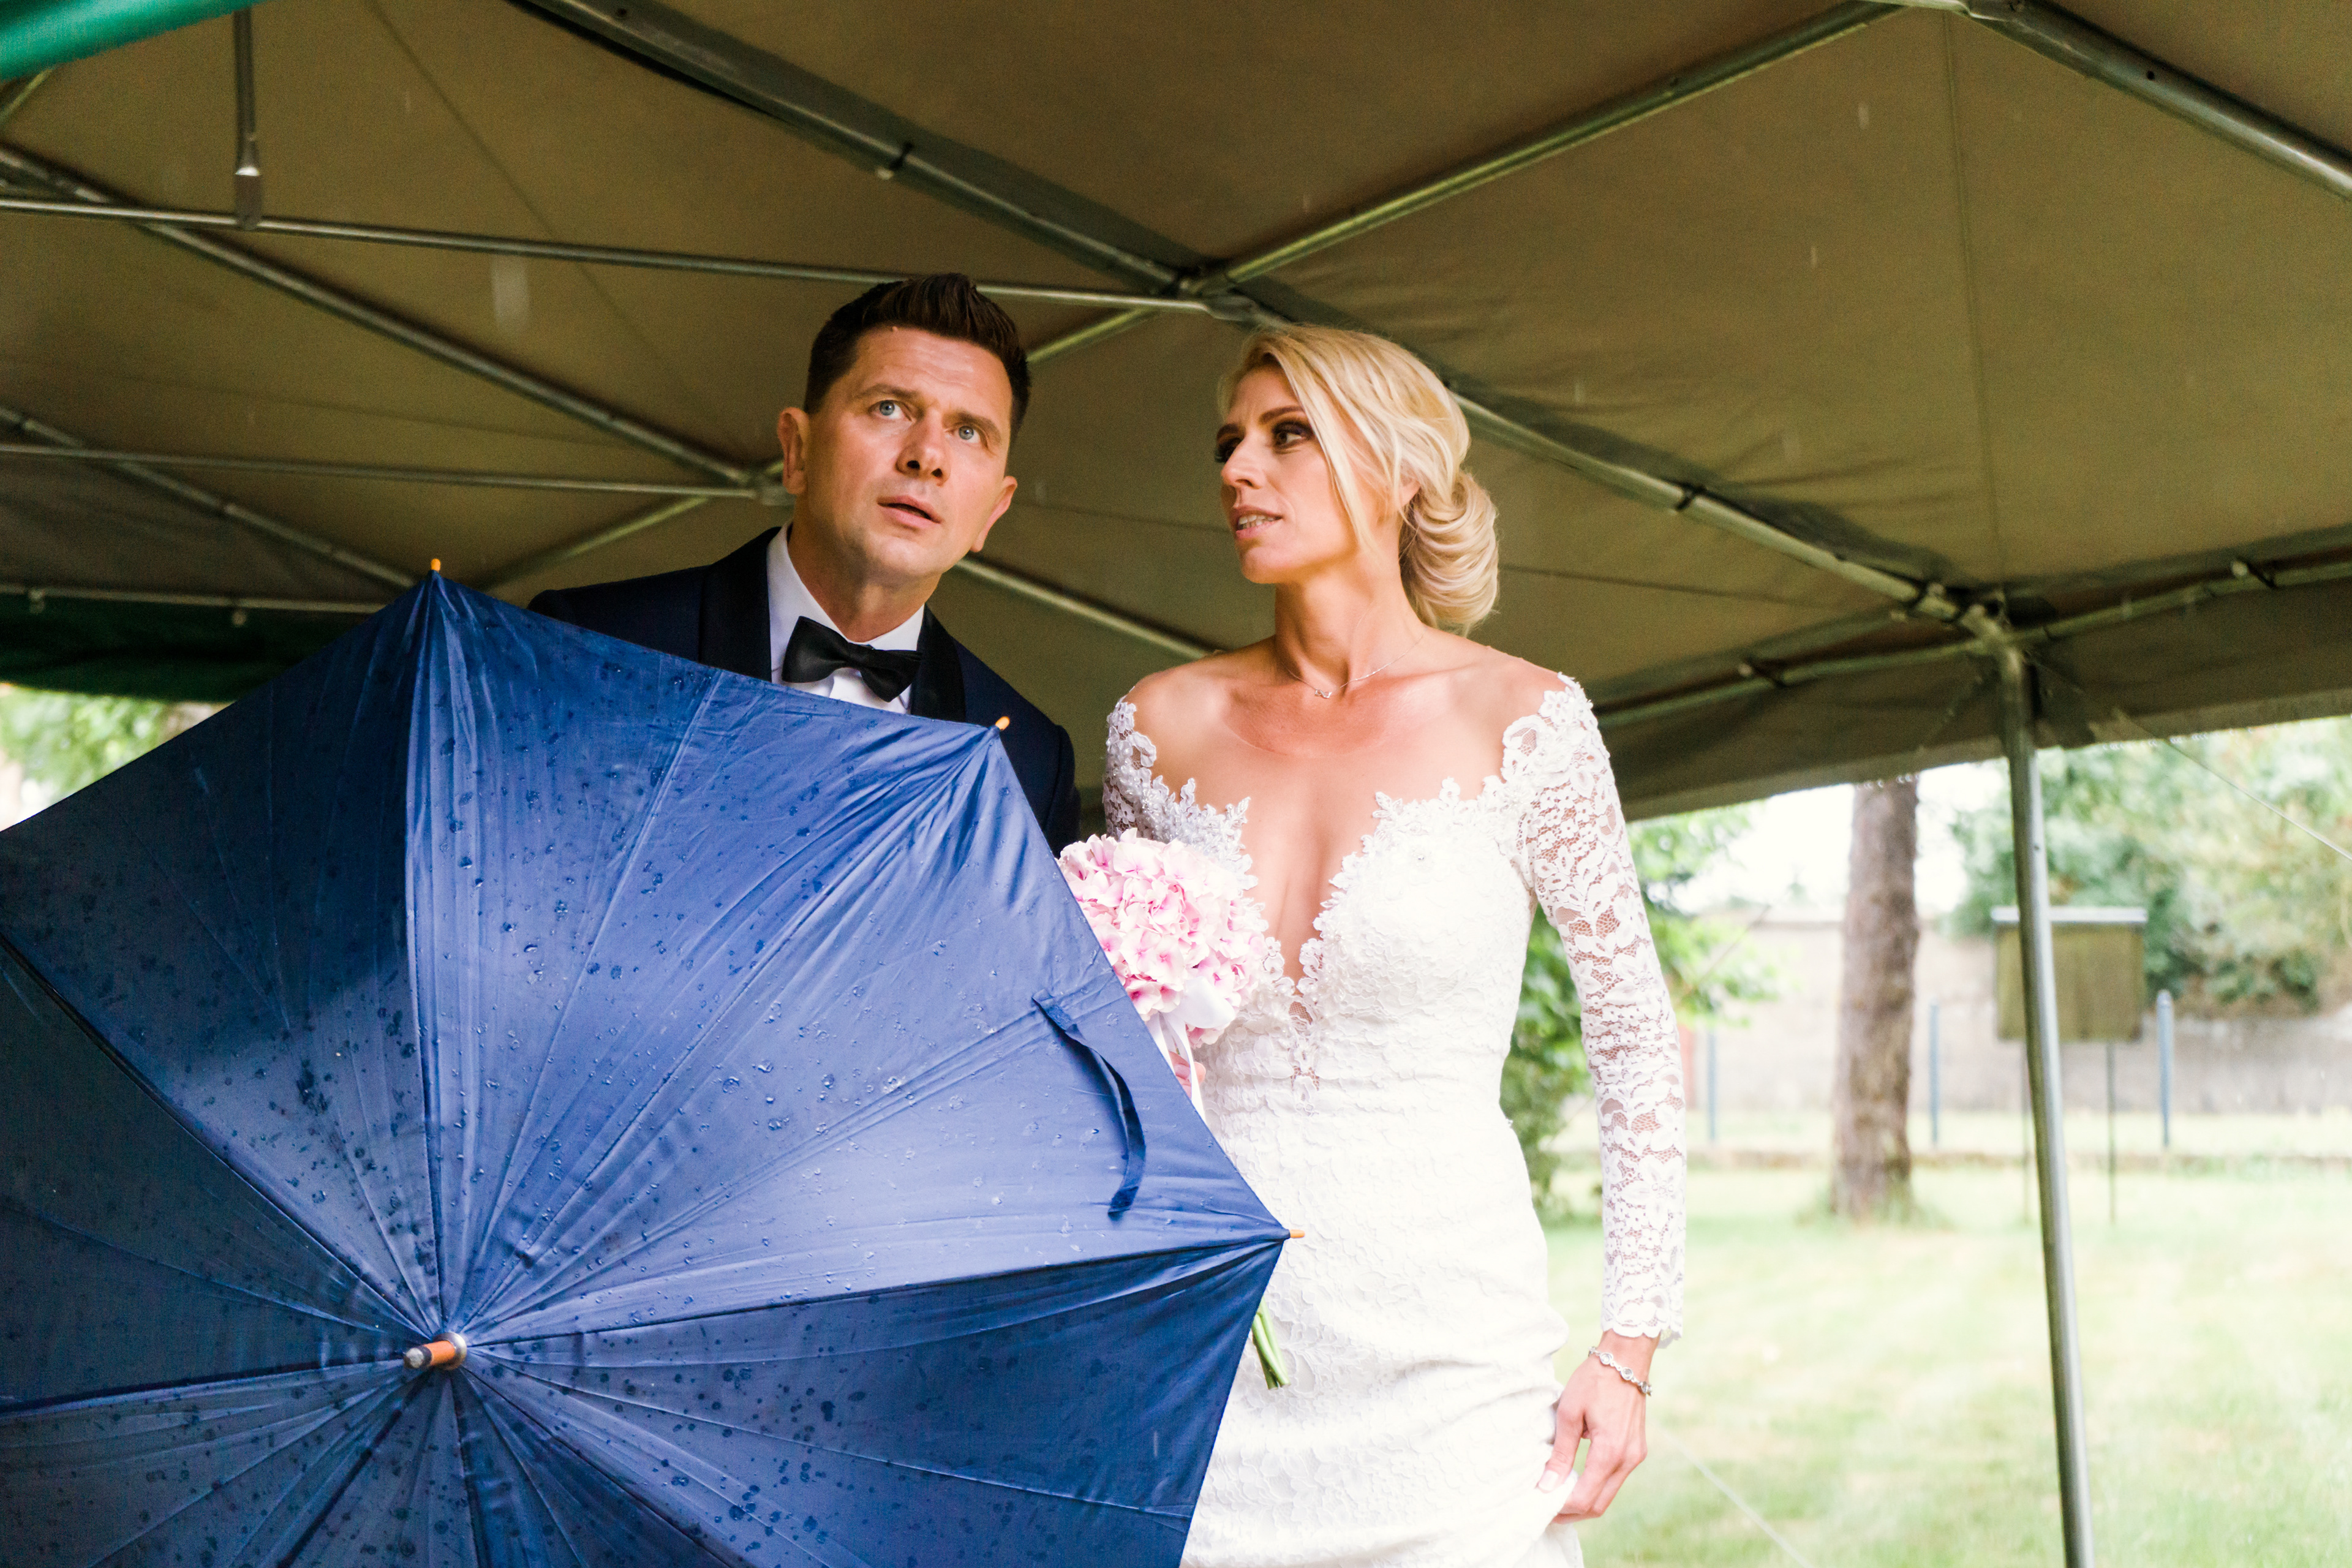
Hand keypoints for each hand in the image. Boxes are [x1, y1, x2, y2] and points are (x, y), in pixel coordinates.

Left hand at [1539, 1332, 1652, 1520]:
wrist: (1625, 1360)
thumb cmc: (1594, 1381)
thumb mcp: (1569, 1413)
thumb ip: (1561, 1453)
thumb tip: (1547, 1486)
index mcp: (1610, 1452)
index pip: (1584, 1498)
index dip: (1562, 1509)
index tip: (1540, 1507)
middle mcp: (1627, 1460)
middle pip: (1599, 1505)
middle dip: (1573, 1513)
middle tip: (1547, 1511)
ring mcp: (1635, 1456)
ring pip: (1609, 1494)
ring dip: (1585, 1501)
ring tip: (1558, 1496)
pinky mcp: (1637, 1450)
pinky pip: (1615, 1479)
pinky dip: (1596, 1486)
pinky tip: (1577, 1480)